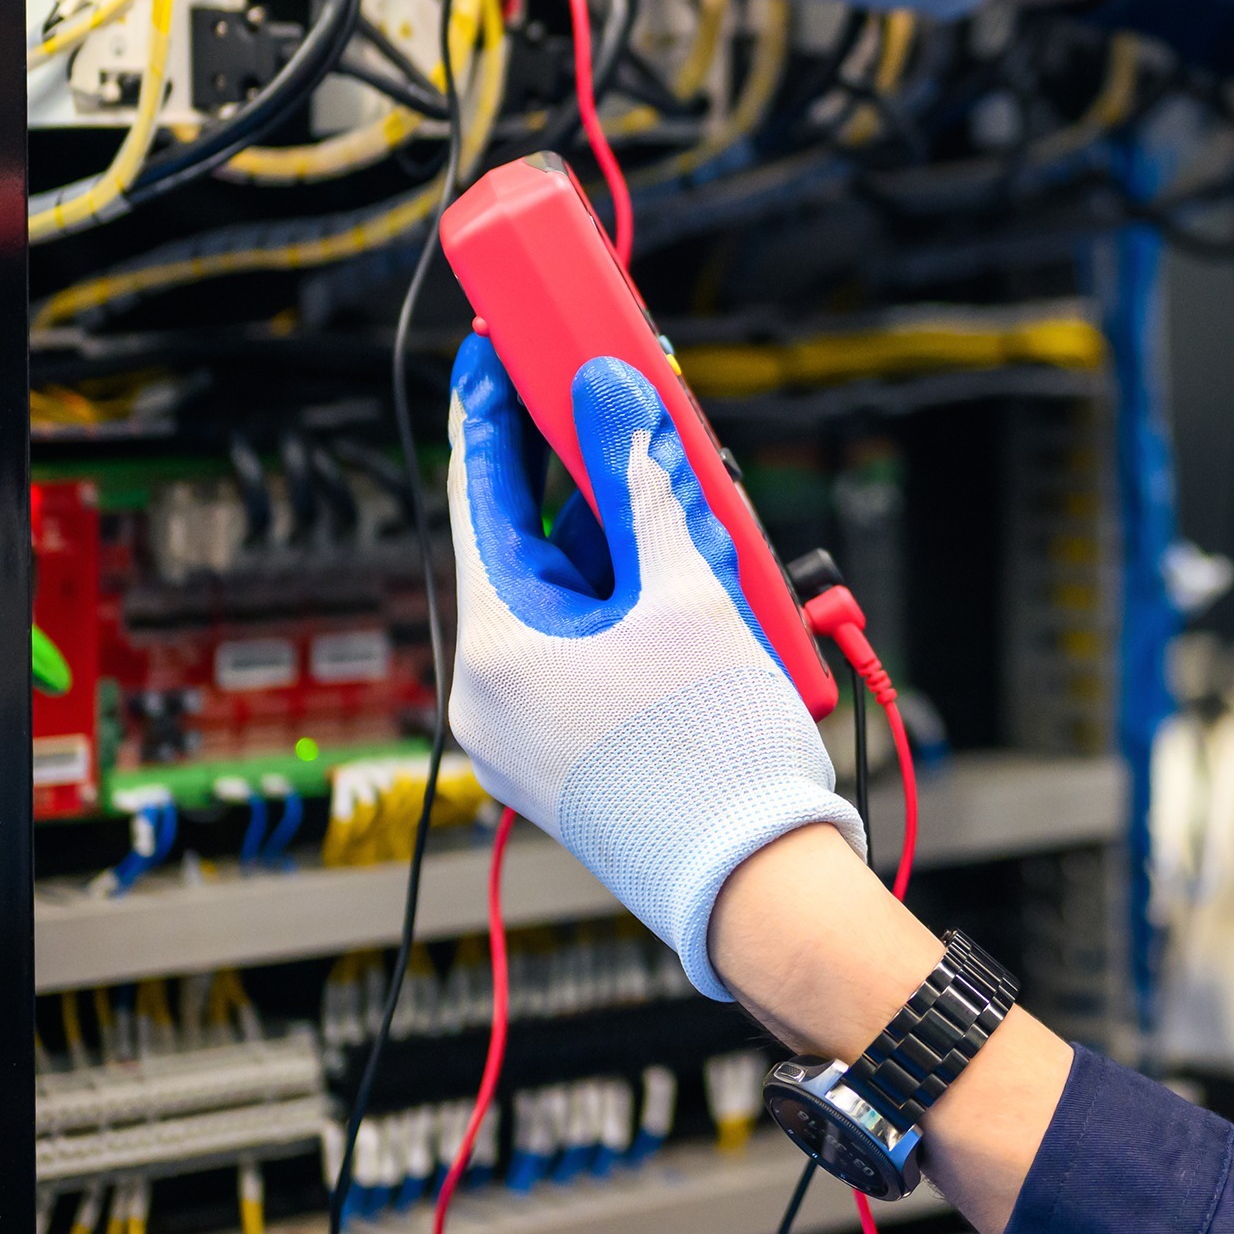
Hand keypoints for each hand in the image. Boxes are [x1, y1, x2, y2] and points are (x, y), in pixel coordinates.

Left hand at [445, 333, 863, 996]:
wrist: (755, 884)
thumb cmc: (718, 752)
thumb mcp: (689, 591)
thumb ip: (644, 485)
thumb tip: (611, 395)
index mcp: (495, 649)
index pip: (479, 497)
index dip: (492, 411)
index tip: (494, 349)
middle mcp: (488, 693)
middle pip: (530, 542)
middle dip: (579, 469)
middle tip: (603, 395)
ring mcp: (525, 728)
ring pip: (569, 593)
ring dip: (624, 534)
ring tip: (688, 490)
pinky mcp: (567, 749)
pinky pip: (587, 642)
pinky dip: (632, 594)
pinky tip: (690, 562)